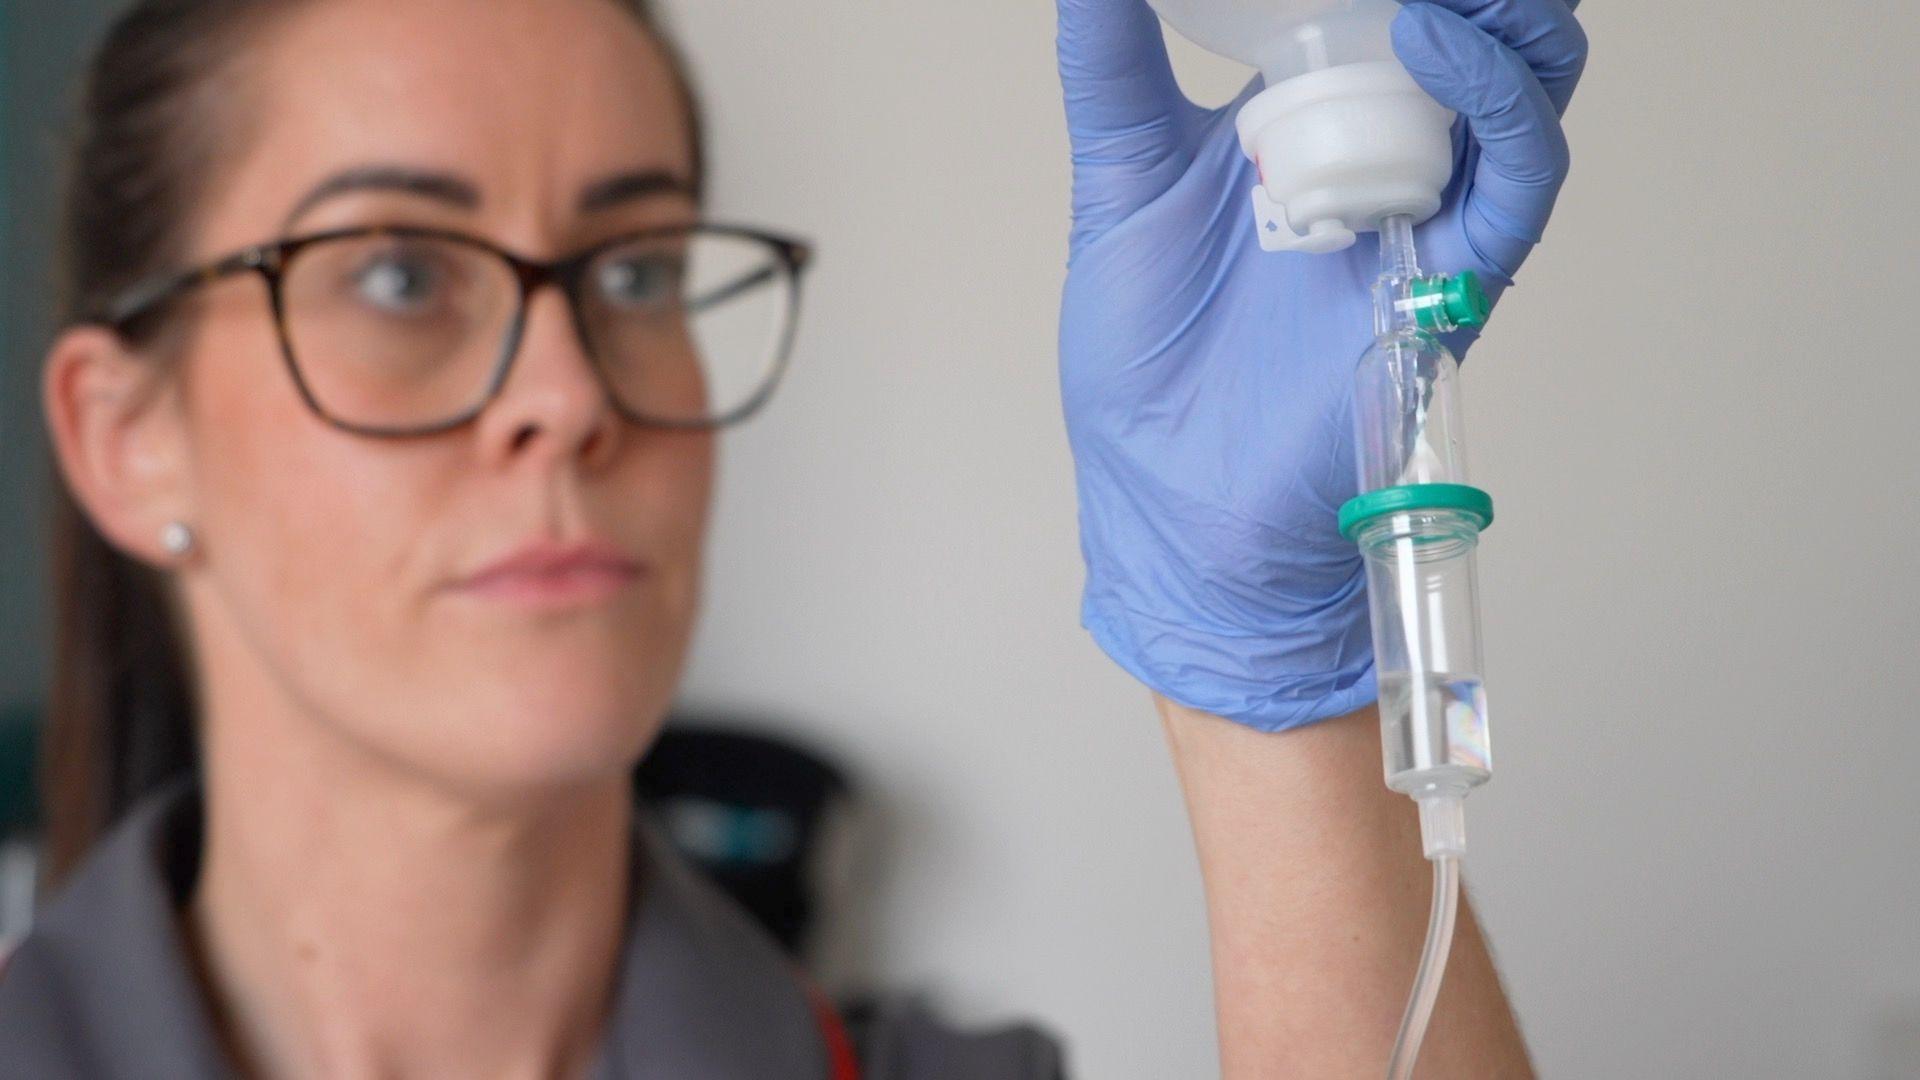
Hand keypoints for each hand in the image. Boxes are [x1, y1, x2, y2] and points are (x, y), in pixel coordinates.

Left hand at [1055, 0, 1586, 730]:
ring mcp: (1423, 211)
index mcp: (1303, 120)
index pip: (1378, 4)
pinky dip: (1495, 96)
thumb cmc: (1146, 363)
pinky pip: (1518, 173)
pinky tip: (1432, 39)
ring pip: (1523, 81)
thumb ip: (1111, 73)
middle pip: (1473, 32)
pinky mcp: (1454, 277)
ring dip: (1502, 16)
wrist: (1172, 502)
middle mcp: (1377, 154)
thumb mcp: (1117, 186)